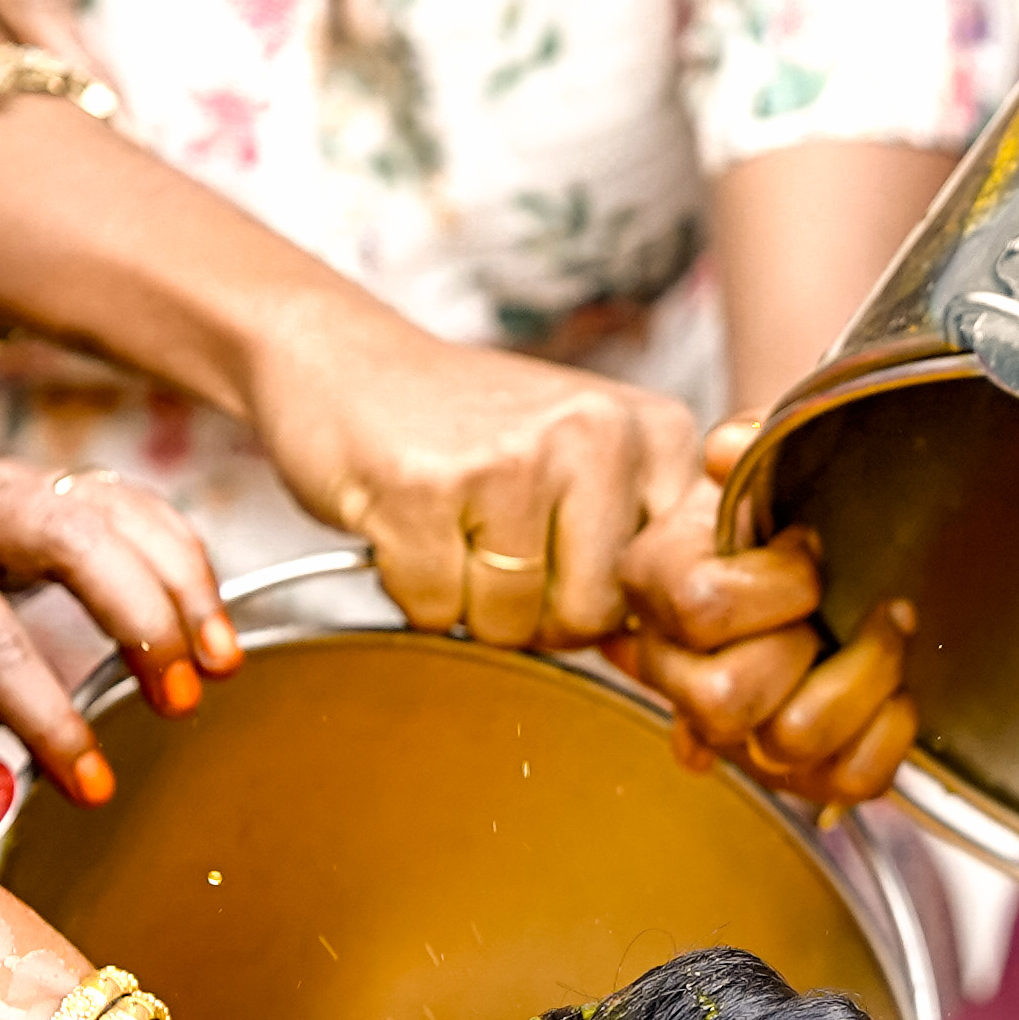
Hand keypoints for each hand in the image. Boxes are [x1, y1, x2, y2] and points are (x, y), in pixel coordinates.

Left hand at [0, 446, 235, 798]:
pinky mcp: (44, 483)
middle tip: (180, 700)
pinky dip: (182, 555)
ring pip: (116, 506)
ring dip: (184, 581)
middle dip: (141, 618)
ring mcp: (7, 481)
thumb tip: (10, 735)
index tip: (93, 784)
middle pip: (73, 536)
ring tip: (221, 662)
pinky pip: (131, 503)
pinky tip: (206, 618)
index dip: (45, 713)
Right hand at [248, 318, 687, 650]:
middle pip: (590, 617)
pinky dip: (413, 591)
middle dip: (535, 615)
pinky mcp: (426, 486)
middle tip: (495, 549)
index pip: (674, 588)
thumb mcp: (588, 464)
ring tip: (451, 529)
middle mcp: (597, 434)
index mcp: (658, 434)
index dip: (616, 612)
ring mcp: (513, 457)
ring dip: (468, 604)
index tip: (572, 578)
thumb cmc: (473, 432)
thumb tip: (666, 658)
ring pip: (512, 622)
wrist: (344, 361)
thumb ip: (641, 545)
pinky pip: (437, 610)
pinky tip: (407, 525)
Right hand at [627, 412, 921, 809]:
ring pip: (790, 742)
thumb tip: (727, 452)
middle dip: (809, 644)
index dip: (778, 582)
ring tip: (887, 632)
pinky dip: (891, 733)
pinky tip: (897, 692)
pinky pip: (850, 781)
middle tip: (849, 602)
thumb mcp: (760, 470)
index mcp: (660, 586)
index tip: (810, 546)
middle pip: (729, 698)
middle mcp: (681, 672)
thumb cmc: (778, 520)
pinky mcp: (803, 777)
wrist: (813, 567)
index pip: (703, 608)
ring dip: (864, 680)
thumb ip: (748, 446)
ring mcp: (739, 735)